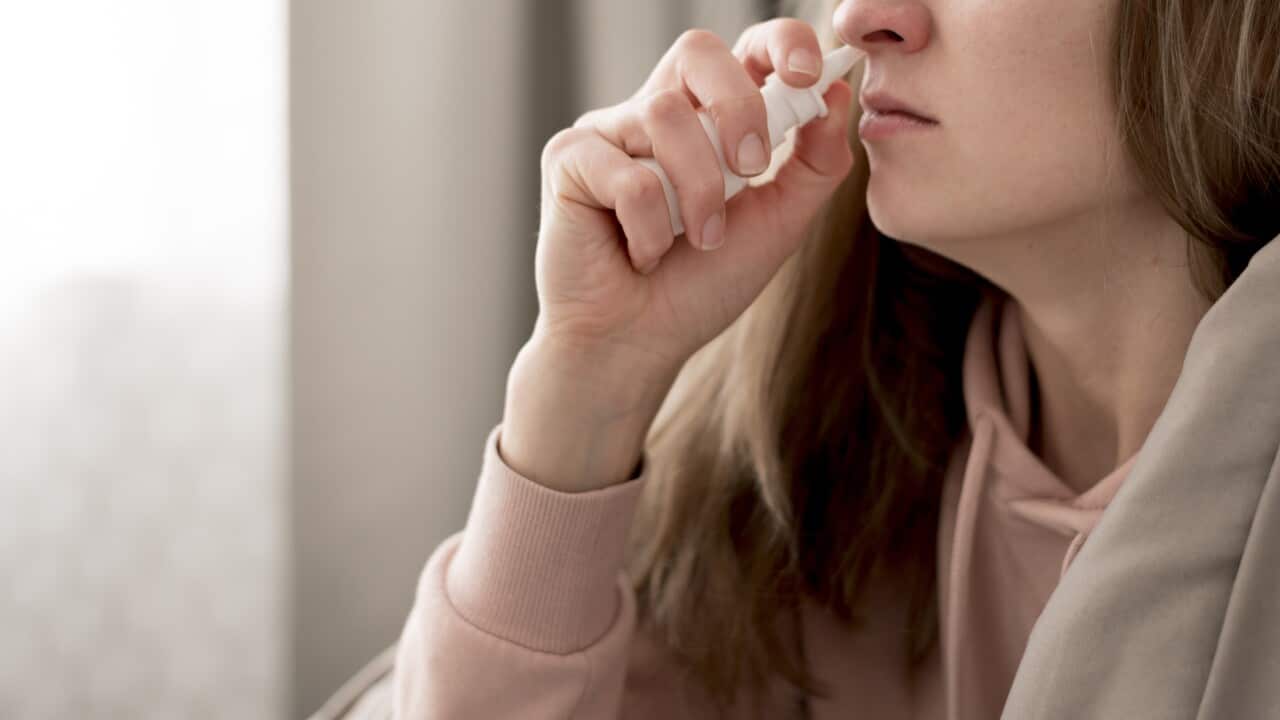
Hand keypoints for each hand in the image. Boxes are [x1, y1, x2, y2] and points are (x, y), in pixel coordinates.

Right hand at [532, 18, 857, 376]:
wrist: (637, 346)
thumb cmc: (700, 286)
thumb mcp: (778, 225)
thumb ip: (814, 164)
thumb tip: (837, 94)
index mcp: (706, 119)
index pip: (742, 50)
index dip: (777, 43)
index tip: (806, 74)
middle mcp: (655, 114)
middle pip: (698, 52)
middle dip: (739, 105)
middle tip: (751, 168)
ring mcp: (608, 133)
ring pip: (665, 116)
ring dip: (698, 191)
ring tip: (696, 240)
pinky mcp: (568, 160)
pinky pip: (626, 173)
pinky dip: (649, 227)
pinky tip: (640, 256)